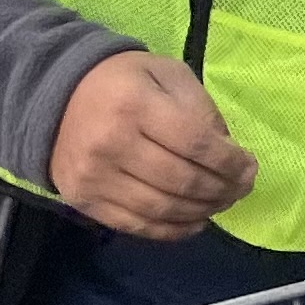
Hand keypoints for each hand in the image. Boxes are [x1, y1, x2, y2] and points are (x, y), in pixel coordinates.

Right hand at [49, 50, 257, 241]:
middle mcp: (111, 144)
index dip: (231, 162)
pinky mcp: (83, 200)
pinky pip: (136, 225)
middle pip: (182, 180)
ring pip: (162, 208)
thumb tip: (229, 152)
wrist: (54, 96)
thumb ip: (201, 108)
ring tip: (222, 203)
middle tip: (241, 189)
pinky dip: (173, 230)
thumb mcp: (167, 75)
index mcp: (135, 105)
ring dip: (203, 211)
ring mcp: (94, 177)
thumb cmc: (123, 81)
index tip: (250, 168)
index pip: (196, 144)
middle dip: (223, 190)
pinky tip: (196, 221)